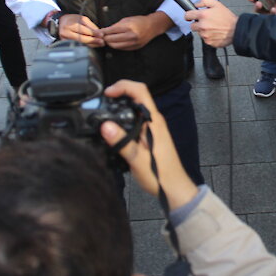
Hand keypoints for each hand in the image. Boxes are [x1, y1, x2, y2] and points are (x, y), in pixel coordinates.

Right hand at [54, 13, 104, 46]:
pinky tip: (92, 45)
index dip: (93, 33)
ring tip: (99, 44)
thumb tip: (99, 32)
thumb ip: (90, 25)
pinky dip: (86, 45)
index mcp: (71, 24)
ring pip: (80, 43)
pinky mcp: (64, 43)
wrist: (60, 22)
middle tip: (102, 42)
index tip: (101, 35)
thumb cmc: (72, 20)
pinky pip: (77, 45)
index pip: (84, 30)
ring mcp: (65, 38)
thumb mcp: (82, 18)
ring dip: (91, 44)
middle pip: (82, 38)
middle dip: (93, 40)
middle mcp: (67, 31)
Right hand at [98, 80, 197, 208]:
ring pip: (136, 109)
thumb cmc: (161, 176)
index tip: (108, 92)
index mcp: (154, 122)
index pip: (141, 91)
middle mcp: (155, 122)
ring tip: (104, 113)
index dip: (123, 86)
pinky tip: (114, 129)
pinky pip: (136, 120)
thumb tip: (105, 126)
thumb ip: (121, 142)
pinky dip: (124, 118)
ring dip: (121, 106)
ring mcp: (153, 128)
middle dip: (119, 94)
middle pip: (137, 97)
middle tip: (102, 102)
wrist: (174, 189)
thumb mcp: (137, 159)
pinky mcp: (150, 136)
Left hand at [99, 13, 171, 50]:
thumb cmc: (139, 21)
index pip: (110, 31)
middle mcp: (131, 36)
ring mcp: (133, 43)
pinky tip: (116, 42)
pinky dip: (117, 45)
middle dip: (104, 38)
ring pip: (115, 46)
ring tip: (108, 39)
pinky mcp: (134, 48)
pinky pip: (122, 49)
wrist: (152, 26)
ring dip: (110, 43)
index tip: (97, 33)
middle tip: (101, 36)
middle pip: (111, 40)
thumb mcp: (126, 20)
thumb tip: (103, 31)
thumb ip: (115, 26)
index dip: (102, 32)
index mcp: (128, 27)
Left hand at [186, 0, 236, 47]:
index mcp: (203, 15)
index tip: (191, 16)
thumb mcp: (217, 4)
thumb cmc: (228, 18)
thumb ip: (204, 1)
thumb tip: (196, 4)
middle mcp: (202, 26)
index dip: (189, 15)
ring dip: (204, 30)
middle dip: (197, 24)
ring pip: (199, 33)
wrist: (236, 29)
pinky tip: (215, 32)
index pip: (187, 15)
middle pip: (192, 26)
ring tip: (213, 27)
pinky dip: (209, 36)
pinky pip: (205, 39)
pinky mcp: (208, 42)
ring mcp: (205, 35)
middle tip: (206, 22)